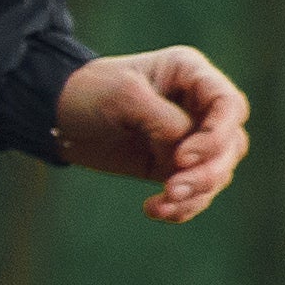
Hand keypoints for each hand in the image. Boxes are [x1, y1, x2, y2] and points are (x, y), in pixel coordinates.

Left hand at [51, 46, 249, 221]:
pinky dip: (182, 206)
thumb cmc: (87, 91)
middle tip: (173, 188)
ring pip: (218, 172)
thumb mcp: (123, 96)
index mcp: (190, 74)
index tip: (183, 157)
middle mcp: (198, 105)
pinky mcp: (173, 165)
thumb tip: (189, 155)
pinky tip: (155, 210)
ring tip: (160, 202)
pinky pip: (196, 191)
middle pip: (231, 144)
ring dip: (195, 193)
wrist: (52, 115)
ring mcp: (189, 137)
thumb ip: (164, 120)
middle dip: (207, 172)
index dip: (217, 136)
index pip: (229, 105)